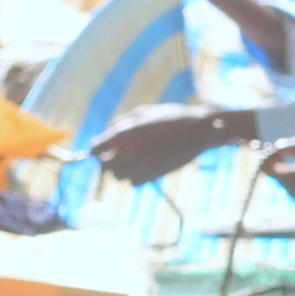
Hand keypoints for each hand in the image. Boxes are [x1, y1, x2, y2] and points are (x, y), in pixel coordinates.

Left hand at [87, 103, 237, 182]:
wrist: (199, 130)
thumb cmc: (171, 117)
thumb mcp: (143, 113)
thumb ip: (120, 124)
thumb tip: (105, 136)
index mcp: (124, 132)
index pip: (95, 149)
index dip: (95, 151)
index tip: (99, 151)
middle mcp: (130, 150)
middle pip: (105, 166)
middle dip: (107, 162)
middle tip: (116, 158)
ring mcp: (142, 164)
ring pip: (118, 177)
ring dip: (121, 171)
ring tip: (132, 163)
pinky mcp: (155, 174)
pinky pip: (135, 183)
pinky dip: (136, 178)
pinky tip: (144, 168)